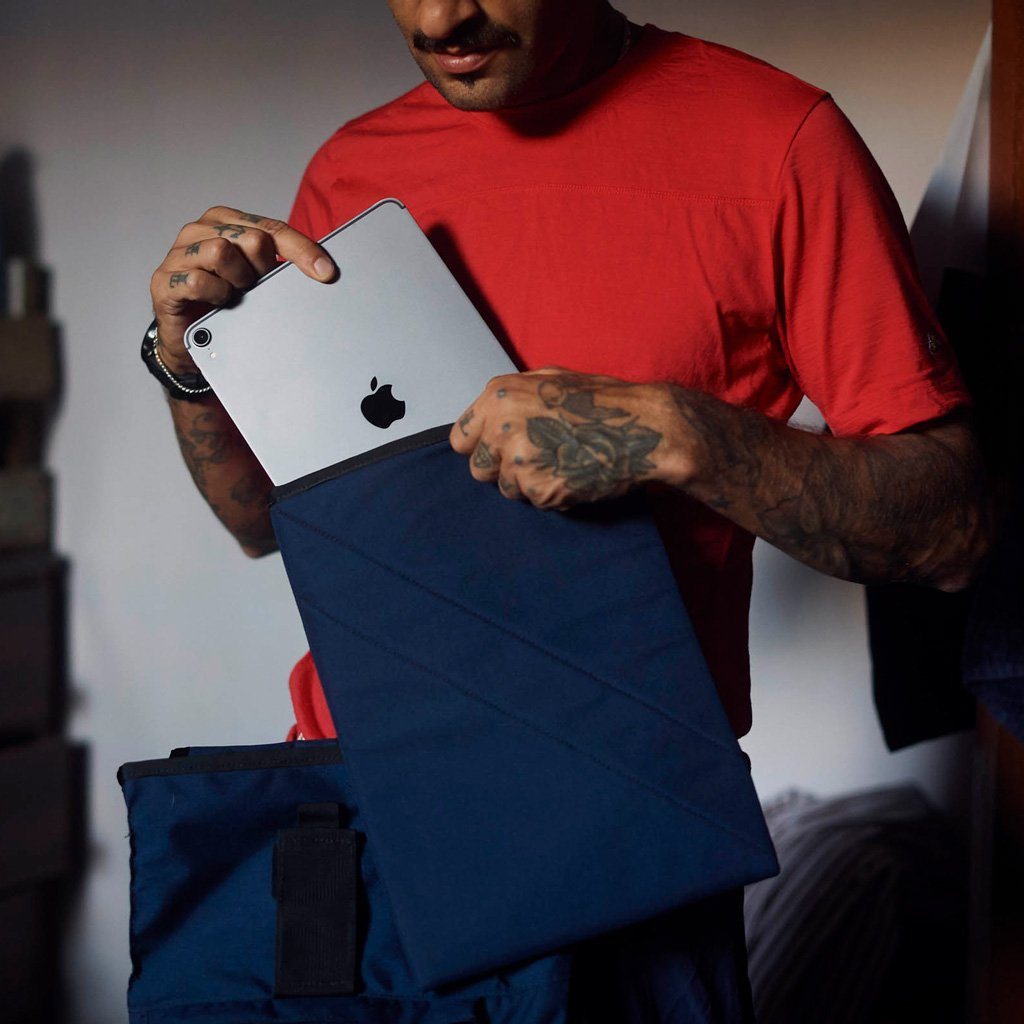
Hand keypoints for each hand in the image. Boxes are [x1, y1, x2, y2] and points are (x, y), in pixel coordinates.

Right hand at [149, 206, 336, 374]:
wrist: (192, 342)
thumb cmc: (226, 304)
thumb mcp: (259, 280)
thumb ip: (280, 266)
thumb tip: (323, 269)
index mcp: (227, 221)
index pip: (273, 228)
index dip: (303, 250)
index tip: (326, 273)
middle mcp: (201, 230)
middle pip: (253, 239)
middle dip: (264, 270)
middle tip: (257, 288)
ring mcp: (179, 253)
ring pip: (223, 253)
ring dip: (238, 282)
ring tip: (234, 295)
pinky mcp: (165, 280)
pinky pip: (199, 281)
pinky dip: (215, 295)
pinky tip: (217, 303)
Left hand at [449, 367, 679, 509]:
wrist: (643, 428)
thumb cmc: (601, 401)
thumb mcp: (548, 378)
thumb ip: (511, 398)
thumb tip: (486, 418)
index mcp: (499, 397)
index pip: (460, 438)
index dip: (480, 446)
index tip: (495, 450)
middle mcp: (502, 428)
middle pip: (478, 468)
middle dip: (501, 468)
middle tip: (536, 458)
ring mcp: (519, 461)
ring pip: (507, 488)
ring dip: (529, 483)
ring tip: (562, 463)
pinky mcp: (539, 489)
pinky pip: (535, 501)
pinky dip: (552, 494)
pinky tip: (574, 475)